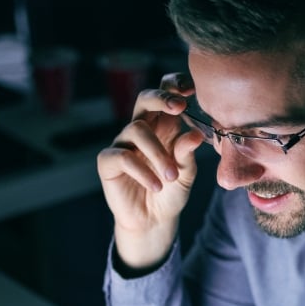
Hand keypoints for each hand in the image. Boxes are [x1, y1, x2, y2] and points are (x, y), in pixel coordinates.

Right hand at [97, 72, 203, 268]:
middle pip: (144, 99)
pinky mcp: (108, 162)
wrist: (153, 220)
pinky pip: (123, 156)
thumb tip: (195, 134)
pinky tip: (157, 186)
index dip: (174, 84)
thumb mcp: (186, 173)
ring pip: (137, 129)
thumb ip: (187, 153)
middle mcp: (142, 129)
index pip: (165, 94)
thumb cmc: (171, 191)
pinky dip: (143, 171)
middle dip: (162, 98)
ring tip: (172, 176)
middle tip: (180, 108)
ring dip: (158, 152)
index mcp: (163, 125)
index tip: (190, 90)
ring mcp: (123, 144)